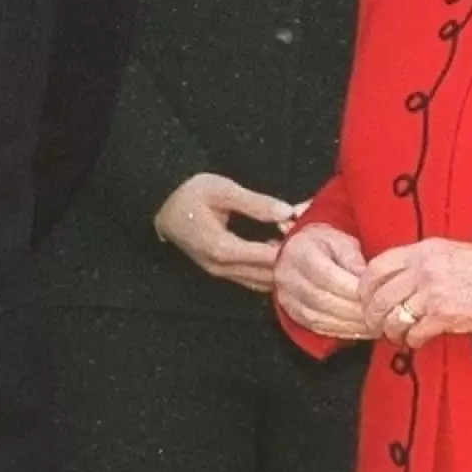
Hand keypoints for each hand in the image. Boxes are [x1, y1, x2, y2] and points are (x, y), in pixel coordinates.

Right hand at [154, 172, 298, 291]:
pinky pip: (252, 280)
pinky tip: (282, 258)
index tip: (306, 236)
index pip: (265, 258)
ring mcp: (220, 273)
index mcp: (221, 248)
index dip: (289, 248)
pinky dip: (269, 273)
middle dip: (288, 261)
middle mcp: (221, 268)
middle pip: (266, 275)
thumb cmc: (190, 193)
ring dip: (280, 269)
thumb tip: (286, 212)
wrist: (163, 204)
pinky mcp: (221, 271)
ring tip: (298, 250)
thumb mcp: (222, 189)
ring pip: (260, 282)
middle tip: (308, 243)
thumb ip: (255, 203)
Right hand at [273, 221, 370, 340]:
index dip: (353, 290)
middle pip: (324, 300)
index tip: (377, 296)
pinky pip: (317, 327)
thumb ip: (352, 256)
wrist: (296, 252)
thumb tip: (366, 277)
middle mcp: (289, 276)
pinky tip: (359, 331)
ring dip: (350, 325)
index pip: (328, 277)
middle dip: (355, 311)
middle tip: (380, 316)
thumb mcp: (339, 239)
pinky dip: (341, 331)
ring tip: (374, 327)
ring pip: (321, 317)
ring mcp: (288, 297)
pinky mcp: (293, 313)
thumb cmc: (323, 244)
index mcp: (302, 253)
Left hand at [359, 238, 471, 349]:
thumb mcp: (449, 250)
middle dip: (372, 314)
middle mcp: (423, 270)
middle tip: (374, 323)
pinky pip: (415, 333)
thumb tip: (396, 278)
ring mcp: (432, 294)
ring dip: (391, 331)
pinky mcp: (444, 317)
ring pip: (394, 317)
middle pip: (380, 296)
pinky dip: (411, 341)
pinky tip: (416, 342)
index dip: (365, 286)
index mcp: (422, 250)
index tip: (365, 297)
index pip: (377, 266)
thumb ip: (421, 261)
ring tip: (395, 335)